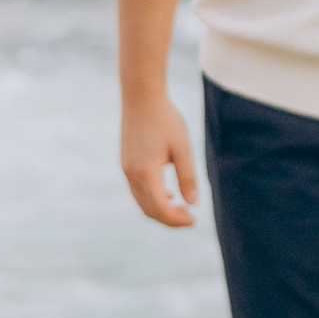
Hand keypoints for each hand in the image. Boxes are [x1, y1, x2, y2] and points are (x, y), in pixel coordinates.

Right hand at [121, 94, 199, 226]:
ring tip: (181, 209)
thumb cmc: (165, 119)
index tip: (193, 220)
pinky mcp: (125, 164)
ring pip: (141, 202)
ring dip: (160, 210)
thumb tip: (192, 203)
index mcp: (146, 172)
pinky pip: (137, 191)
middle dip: (169, 219)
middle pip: (149, 209)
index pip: (160, 207)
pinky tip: (167, 194)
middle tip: (189, 219)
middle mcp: (132, 174)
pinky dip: (152, 199)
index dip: (176, 219)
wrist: (141, 97)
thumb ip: (187, 176)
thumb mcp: (182, 148)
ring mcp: (126, 169)